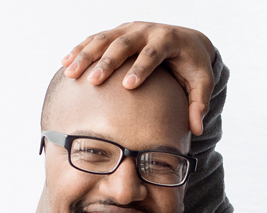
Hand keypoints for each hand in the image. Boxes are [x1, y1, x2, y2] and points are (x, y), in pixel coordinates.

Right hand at [63, 22, 215, 135]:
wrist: (186, 42)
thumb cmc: (193, 66)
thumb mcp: (202, 83)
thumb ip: (199, 105)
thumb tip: (197, 130)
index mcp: (168, 40)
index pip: (153, 54)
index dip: (141, 68)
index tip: (128, 86)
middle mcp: (147, 30)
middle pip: (124, 43)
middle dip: (107, 62)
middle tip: (94, 81)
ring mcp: (130, 28)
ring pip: (104, 38)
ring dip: (85, 54)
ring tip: (71, 73)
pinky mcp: (118, 31)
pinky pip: (96, 38)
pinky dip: (79, 49)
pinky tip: (65, 64)